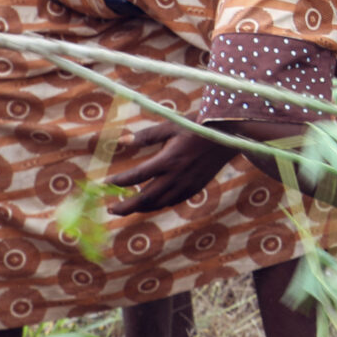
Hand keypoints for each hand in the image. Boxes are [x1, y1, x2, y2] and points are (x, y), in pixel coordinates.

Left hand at [108, 123, 239, 214]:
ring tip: (129, 207)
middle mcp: (176, 176)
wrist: (230, 135)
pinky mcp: (196, 188)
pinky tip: (152, 201)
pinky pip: (173, 201)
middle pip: (145, 198)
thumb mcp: (172, 126)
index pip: (137, 176)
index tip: (106, 183)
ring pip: (159, 204)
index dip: (119, 181)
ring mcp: (187, 185)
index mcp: (168, 160)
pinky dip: (159, 204)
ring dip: (142, 208)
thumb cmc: (199, 126)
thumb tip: (122, 141)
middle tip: (112, 209)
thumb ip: (146, 136)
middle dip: (126, 206)